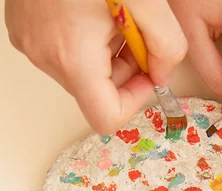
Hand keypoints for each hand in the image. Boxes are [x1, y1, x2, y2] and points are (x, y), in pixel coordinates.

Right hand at [5, 0, 186, 131]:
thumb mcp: (148, 2)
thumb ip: (168, 47)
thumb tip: (164, 74)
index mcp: (73, 60)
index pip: (107, 117)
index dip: (135, 101)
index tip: (148, 73)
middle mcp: (45, 58)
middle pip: (95, 92)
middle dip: (125, 70)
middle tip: (136, 32)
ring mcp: (30, 43)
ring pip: (80, 71)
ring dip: (106, 52)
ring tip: (113, 14)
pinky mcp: (23, 28)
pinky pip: (62, 49)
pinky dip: (85, 38)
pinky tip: (91, 9)